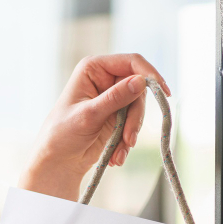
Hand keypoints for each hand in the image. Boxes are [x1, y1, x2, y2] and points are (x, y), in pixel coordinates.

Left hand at [17, 53, 170, 201]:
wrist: (59, 161)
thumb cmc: (63, 134)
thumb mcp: (89, 115)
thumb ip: (115, 98)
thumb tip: (141, 81)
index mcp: (94, 69)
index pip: (131, 62)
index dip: (149, 74)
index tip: (164, 92)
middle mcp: (105, 79)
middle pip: (138, 89)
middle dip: (135, 117)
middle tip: (128, 139)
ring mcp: (112, 97)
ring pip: (138, 108)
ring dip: (130, 132)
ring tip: (118, 153)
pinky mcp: (117, 115)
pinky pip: (133, 123)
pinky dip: (127, 140)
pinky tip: (115, 156)